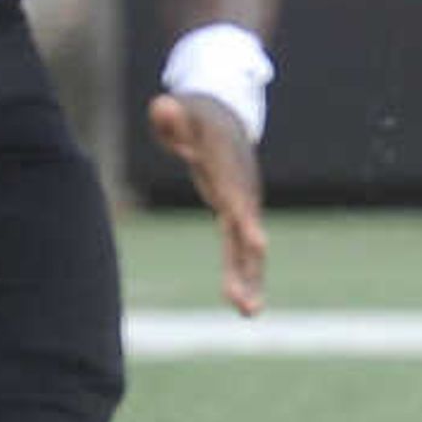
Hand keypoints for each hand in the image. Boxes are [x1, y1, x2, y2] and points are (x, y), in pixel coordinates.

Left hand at [152, 90, 270, 315]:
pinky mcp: (236, 216)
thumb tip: (162, 108)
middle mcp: (242, 190)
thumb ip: (171, 115)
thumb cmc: (194, 115)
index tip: (259, 243)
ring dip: (248, 279)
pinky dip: (242, 276)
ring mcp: (242, 205)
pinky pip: (239, 251)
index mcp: (229, 165)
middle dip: (248, 263)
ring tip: (249, 313)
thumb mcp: (179, 110)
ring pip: (247, 248)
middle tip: (247, 296)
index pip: (237, 193)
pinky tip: (242, 305)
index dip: (246, 218)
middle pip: (247, 230)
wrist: (224, 116)